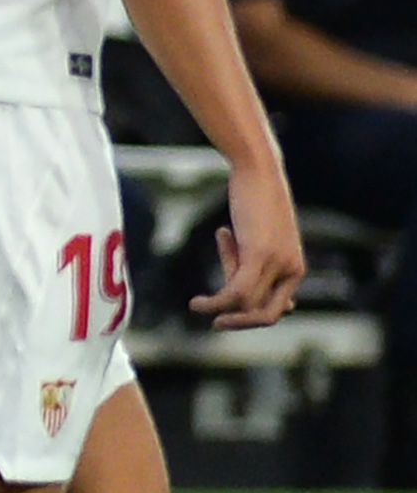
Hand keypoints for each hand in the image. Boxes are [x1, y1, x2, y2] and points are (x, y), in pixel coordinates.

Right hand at [191, 159, 304, 330]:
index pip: (277, 307)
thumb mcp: (258, 237)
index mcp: (296, 267)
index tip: (229, 312)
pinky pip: (236, 291)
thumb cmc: (256, 199)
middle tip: (216, 322)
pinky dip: (215, 303)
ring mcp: (278, 263)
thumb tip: (237, 294)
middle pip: (266, 314)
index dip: (253, 315)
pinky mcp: (259, 254)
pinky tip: (197, 303)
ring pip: (248, 305)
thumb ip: (253, 262)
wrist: (258, 170)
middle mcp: (292, 269)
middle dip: (240, 322)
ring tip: (197, 304)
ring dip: (219, 308)